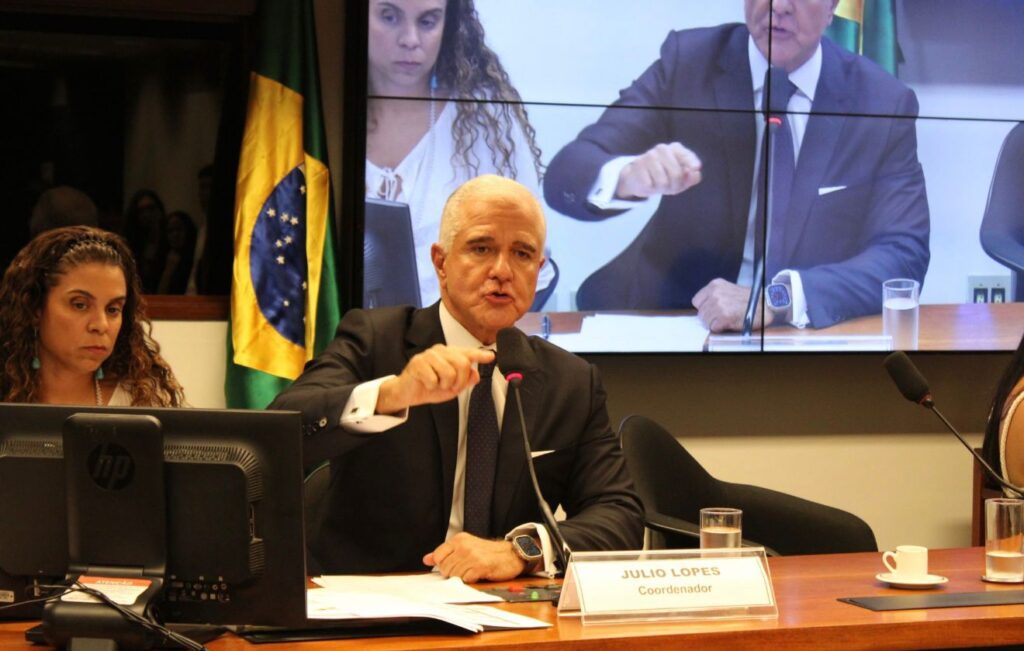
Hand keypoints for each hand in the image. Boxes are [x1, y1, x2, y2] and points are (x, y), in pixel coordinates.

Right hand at [376, 345, 494, 413]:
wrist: (408, 393)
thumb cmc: (430, 387)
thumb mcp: (452, 388)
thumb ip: (465, 381)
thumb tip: (475, 375)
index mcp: (450, 354)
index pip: (468, 353)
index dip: (480, 355)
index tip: (492, 356)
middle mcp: (440, 351)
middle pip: (462, 364)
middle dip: (459, 381)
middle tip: (450, 387)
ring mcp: (429, 355)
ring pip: (449, 372)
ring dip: (444, 385)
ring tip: (436, 384)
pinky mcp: (418, 363)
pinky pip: (434, 378)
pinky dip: (431, 386)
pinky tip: (426, 383)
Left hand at [423, 533, 525, 583]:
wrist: (510, 554)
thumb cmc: (487, 552)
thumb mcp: (464, 547)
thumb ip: (445, 553)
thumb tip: (426, 559)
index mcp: (458, 539)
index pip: (438, 556)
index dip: (442, 565)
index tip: (451, 567)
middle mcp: (464, 546)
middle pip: (445, 568)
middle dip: (452, 574)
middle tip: (464, 571)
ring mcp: (472, 556)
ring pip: (454, 575)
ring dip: (461, 578)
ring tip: (471, 572)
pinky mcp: (481, 566)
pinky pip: (466, 579)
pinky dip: (470, 581)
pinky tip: (476, 576)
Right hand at [615, 142, 701, 199]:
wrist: (638, 178)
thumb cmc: (664, 177)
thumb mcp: (681, 179)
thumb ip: (692, 177)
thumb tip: (696, 173)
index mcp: (675, 148)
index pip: (686, 156)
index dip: (692, 163)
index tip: (695, 168)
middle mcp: (662, 149)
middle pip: (677, 174)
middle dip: (675, 186)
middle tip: (670, 186)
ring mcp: (649, 156)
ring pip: (663, 182)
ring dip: (662, 188)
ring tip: (658, 184)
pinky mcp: (638, 166)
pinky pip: (650, 185)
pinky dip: (650, 189)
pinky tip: (648, 183)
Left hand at [692, 279, 759, 332]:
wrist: (766, 305)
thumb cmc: (749, 300)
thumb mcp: (729, 290)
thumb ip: (715, 296)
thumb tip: (704, 308)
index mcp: (715, 284)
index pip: (696, 301)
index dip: (704, 308)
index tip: (712, 310)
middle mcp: (715, 293)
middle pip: (700, 312)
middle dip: (709, 317)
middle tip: (722, 316)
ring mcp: (719, 304)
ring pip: (705, 321)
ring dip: (715, 323)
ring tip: (728, 318)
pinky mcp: (724, 316)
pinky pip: (713, 327)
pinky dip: (720, 328)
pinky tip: (730, 322)